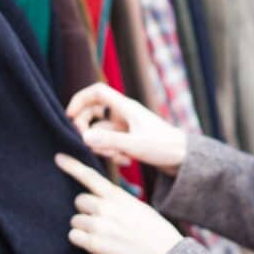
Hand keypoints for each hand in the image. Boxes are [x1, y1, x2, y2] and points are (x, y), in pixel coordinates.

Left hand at [55, 153, 182, 253]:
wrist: (164, 253)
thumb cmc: (154, 230)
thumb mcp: (138, 206)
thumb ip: (117, 200)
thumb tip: (102, 199)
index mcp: (118, 196)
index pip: (90, 176)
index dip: (72, 166)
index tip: (58, 158)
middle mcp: (106, 208)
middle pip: (79, 200)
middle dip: (86, 209)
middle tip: (101, 219)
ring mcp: (99, 226)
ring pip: (75, 220)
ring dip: (84, 226)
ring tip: (103, 234)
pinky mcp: (94, 244)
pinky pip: (74, 236)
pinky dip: (81, 240)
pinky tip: (97, 243)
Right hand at [66, 83, 186, 176]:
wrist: (185, 160)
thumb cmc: (164, 148)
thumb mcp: (135, 145)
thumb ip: (109, 141)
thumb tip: (83, 136)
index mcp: (126, 107)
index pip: (97, 92)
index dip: (80, 100)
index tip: (68, 116)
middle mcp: (125, 114)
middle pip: (93, 112)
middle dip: (86, 129)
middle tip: (86, 144)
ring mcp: (126, 127)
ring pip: (101, 131)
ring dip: (102, 145)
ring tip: (118, 157)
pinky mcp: (129, 139)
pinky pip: (112, 142)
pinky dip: (113, 152)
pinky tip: (126, 162)